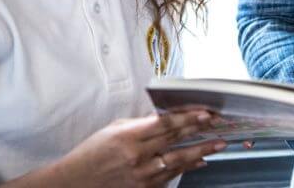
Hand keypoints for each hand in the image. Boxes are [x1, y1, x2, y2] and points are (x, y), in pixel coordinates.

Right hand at [56, 110, 225, 186]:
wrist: (75, 183)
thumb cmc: (92, 153)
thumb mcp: (114, 129)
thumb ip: (140, 124)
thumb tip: (165, 118)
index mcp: (128, 137)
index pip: (165, 124)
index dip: (187, 118)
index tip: (204, 112)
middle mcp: (137, 157)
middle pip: (175, 141)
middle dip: (199, 131)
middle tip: (218, 124)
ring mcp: (142, 176)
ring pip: (178, 161)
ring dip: (200, 151)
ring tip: (218, 144)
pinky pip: (170, 177)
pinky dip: (186, 168)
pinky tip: (200, 162)